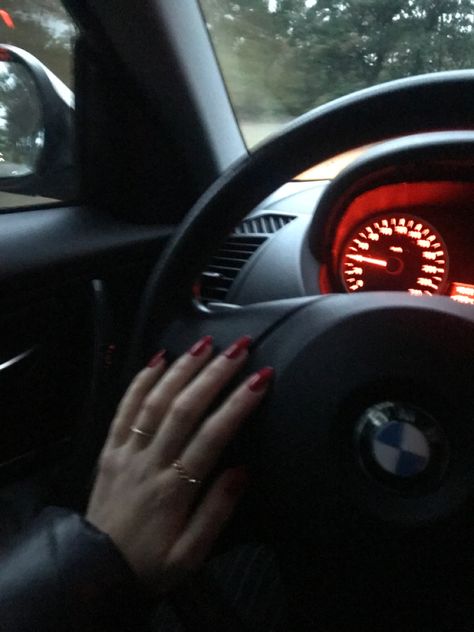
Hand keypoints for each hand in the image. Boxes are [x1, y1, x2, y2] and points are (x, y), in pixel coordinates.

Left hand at [86, 335, 272, 591]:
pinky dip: (140, 381)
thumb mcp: (191, 555)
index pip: (213, 435)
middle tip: (239, 348)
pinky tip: (158, 360)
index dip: (239, 403)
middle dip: (214, 373)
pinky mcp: (109, 449)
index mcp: (175, 489)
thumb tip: (241, 470)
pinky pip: (123, 408)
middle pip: (184, 408)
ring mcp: (126, 452)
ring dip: (181, 368)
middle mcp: (150, 462)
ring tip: (205, 343)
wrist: (96, 572)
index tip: (261, 378)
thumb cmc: (150, 563)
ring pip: (155, 401)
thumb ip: (217, 512)